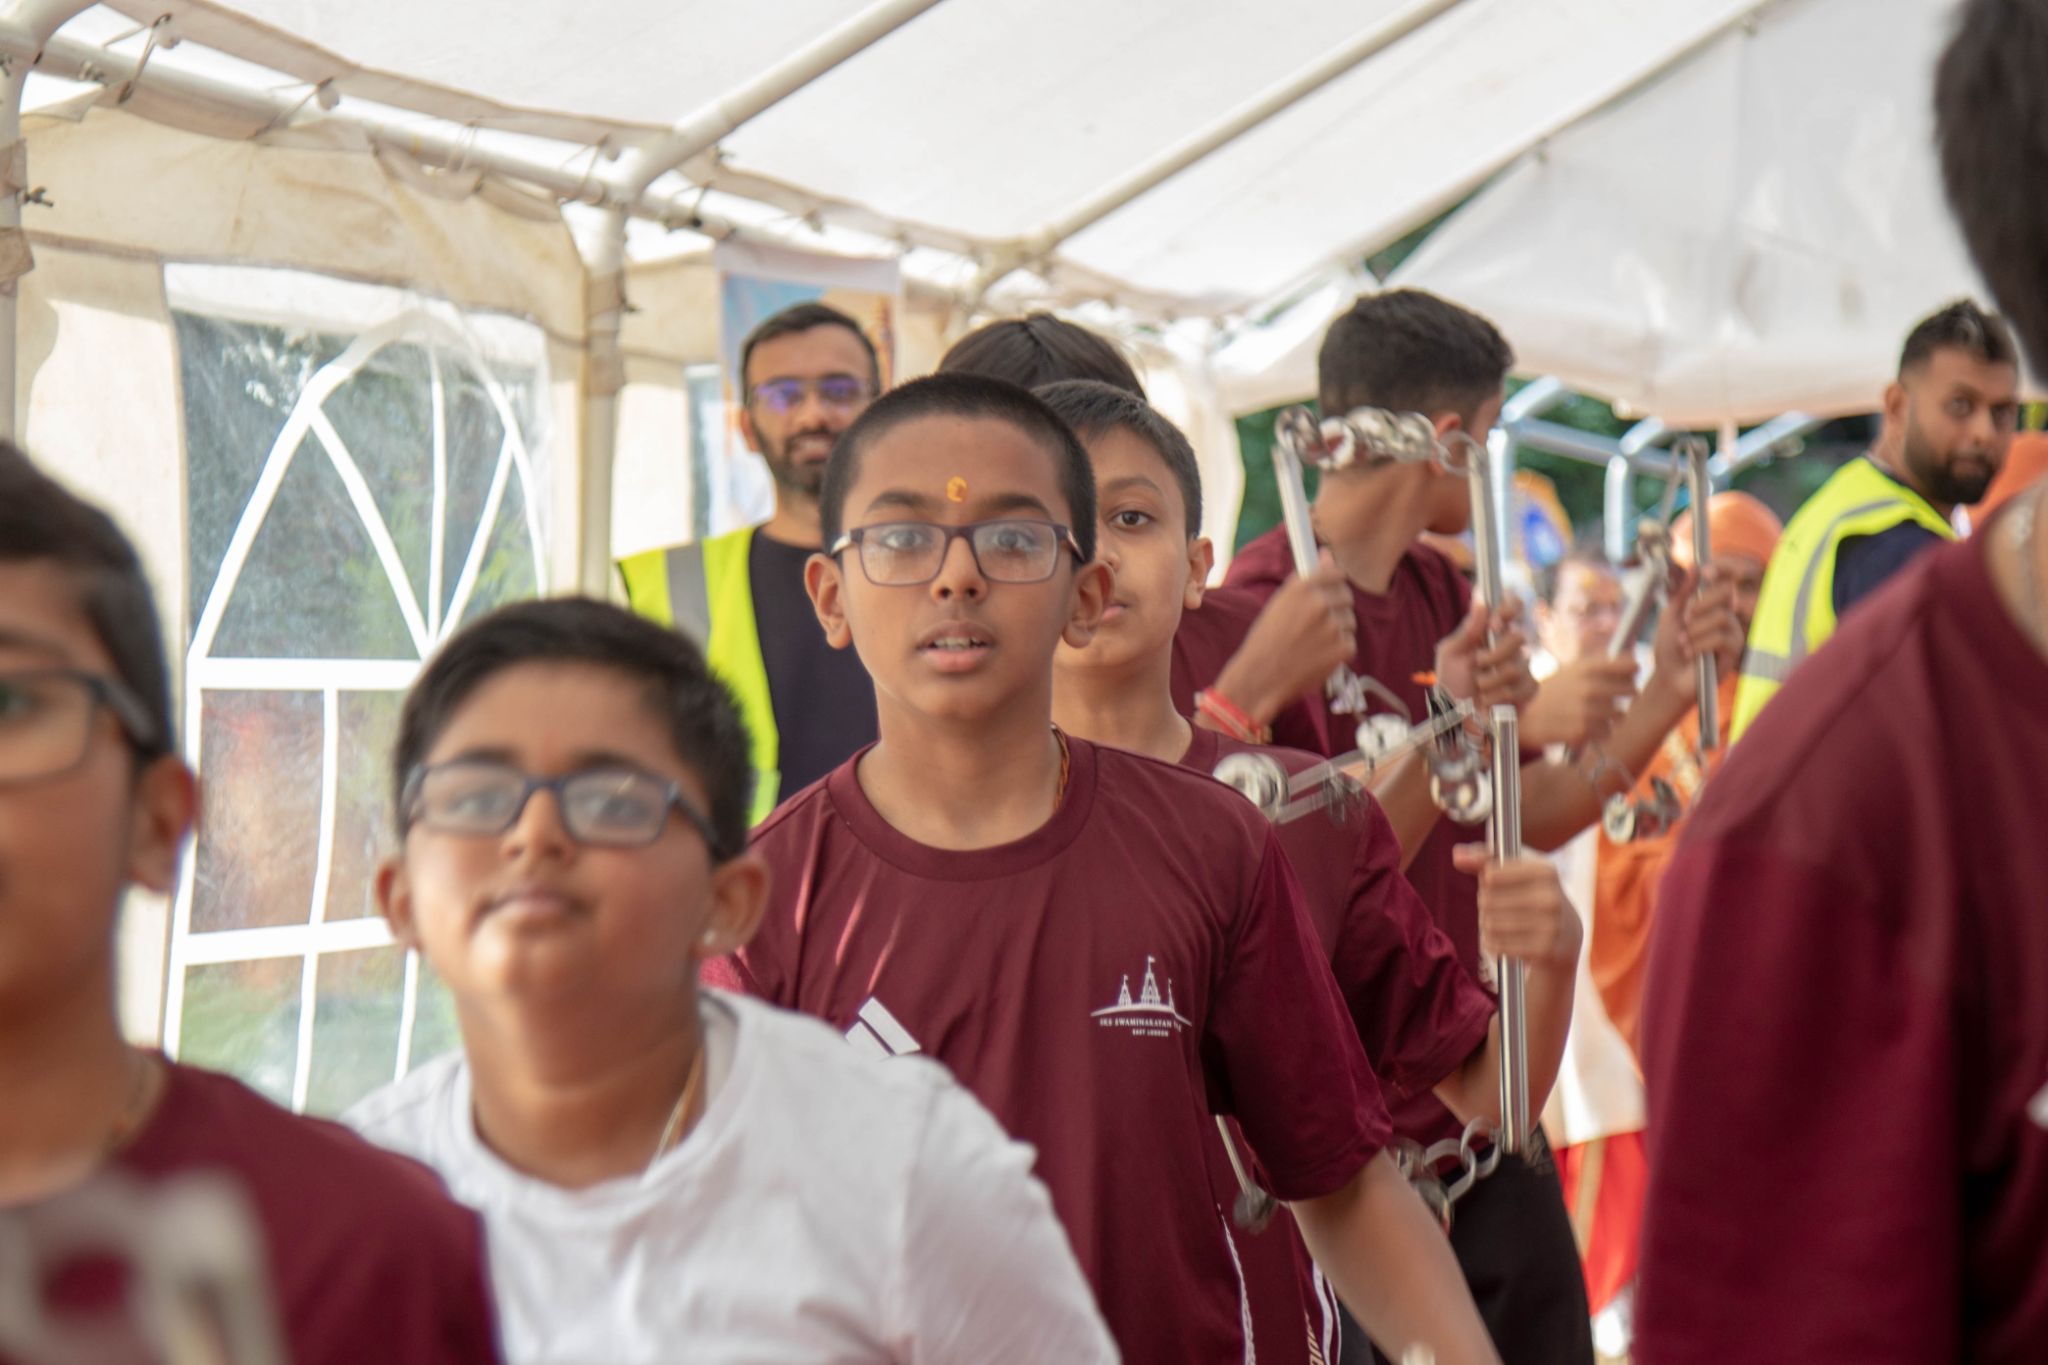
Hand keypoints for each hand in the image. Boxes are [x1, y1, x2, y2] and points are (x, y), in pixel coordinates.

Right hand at [1213, 550, 1356, 721]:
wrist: (1260, 678)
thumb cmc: (1265, 641)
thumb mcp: (1279, 603)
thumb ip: (1306, 580)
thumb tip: (1327, 554)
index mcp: (1301, 587)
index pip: (1335, 573)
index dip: (1335, 583)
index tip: (1332, 590)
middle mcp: (1319, 602)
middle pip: (1347, 596)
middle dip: (1337, 607)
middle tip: (1319, 624)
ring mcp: (1333, 626)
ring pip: (1349, 621)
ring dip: (1337, 631)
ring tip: (1312, 644)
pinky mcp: (1343, 648)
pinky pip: (1349, 642)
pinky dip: (1338, 651)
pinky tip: (1317, 657)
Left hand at [1434, 596, 1534, 711]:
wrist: (1455, 718)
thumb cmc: (1451, 683)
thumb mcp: (1450, 655)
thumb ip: (1467, 630)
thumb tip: (1481, 601)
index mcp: (1492, 632)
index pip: (1514, 606)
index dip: (1509, 610)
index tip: (1493, 625)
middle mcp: (1511, 646)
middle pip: (1519, 637)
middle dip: (1494, 654)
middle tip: (1478, 664)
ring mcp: (1523, 667)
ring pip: (1518, 666)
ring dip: (1491, 681)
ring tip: (1478, 687)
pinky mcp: (1529, 689)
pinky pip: (1524, 687)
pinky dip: (1499, 697)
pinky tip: (1488, 700)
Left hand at [1455, 845, 1581, 968]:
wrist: (1567, 934)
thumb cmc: (1532, 893)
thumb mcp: (1515, 869)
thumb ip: (1484, 859)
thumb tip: (1457, 855)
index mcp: (1545, 870)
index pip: (1490, 874)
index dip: (1486, 880)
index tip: (1496, 882)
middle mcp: (1551, 897)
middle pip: (1486, 900)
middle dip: (1485, 904)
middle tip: (1501, 907)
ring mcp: (1550, 925)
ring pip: (1490, 924)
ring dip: (1487, 925)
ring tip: (1501, 923)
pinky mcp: (1544, 950)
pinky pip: (1497, 945)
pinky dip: (1492, 943)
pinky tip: (1503, 940)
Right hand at [1519, 656, 1637, 748]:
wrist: (1525, 718)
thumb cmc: (1553, 692)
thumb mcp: (1571, 670)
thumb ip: (1600, 663)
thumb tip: (1634, 659)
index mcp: (1587, 668)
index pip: (1629, 665)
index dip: (1633, 670)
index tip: (1632, 673)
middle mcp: (1588, 688)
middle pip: (1631, 690)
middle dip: (1627, 695)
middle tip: (1613, 698)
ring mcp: (1586, 710)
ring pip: (1620, 715)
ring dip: (1612, 717)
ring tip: (1595, 714)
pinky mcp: (1582, 731)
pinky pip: (1607, 732)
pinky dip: (1599, 732)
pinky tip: (1585, 727)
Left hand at [1645, 569, 1745, 709]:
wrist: (1668, 678)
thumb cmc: (1669, 648)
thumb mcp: (1671, 616)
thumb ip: (1682, 592)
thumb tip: (1694, 566)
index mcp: (1713, 606)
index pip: (1724, 581)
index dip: (1721, 570)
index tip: (1705, 570)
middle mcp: (1727, 616)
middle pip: (1728, 592)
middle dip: (1701, 604)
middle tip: (1684, 619)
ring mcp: (1733, 633)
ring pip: (1722, 617)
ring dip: (1696, 629)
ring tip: (1682, 642)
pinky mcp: (1734, 652)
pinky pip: (1722, 638)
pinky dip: (1700, 644)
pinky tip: (1689, 653)